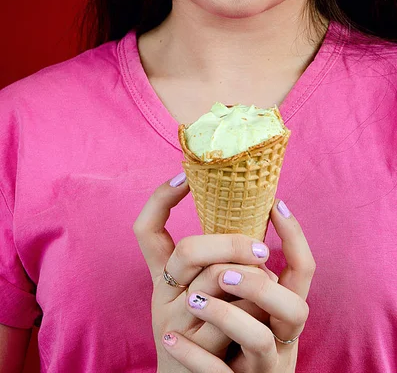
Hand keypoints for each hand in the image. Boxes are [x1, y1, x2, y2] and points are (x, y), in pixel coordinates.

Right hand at [133, 173, 272, 371]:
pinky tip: (265, 311)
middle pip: (189, 250)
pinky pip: (234, 321)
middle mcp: (163, 298)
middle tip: (260, 246)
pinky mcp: (198, 353)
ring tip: (269, 279)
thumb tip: (251, 218)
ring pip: (216, 283)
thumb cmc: (203, 338)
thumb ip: (216, 265)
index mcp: (163, 280)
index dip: (160, 200)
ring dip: (251, 277)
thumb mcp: (201, 298)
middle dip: (231, 242)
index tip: (184, 175)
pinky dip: (255, 310)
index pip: (145, 230)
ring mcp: (177, 325)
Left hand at [168, 201, 314, 372]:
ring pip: (260, 340)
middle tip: (223, 271)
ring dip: (226, 315)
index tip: (276, 203)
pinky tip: (171, 339)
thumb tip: (225, 218)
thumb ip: (236, 270)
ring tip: (193, 301)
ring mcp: (261, 366)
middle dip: (258, 283)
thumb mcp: (239, 303)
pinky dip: (194, 356)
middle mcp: (279, 336)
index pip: (305, 270)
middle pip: (294, 306)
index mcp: (281, 309)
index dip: (296, 238)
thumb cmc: (225, 339)